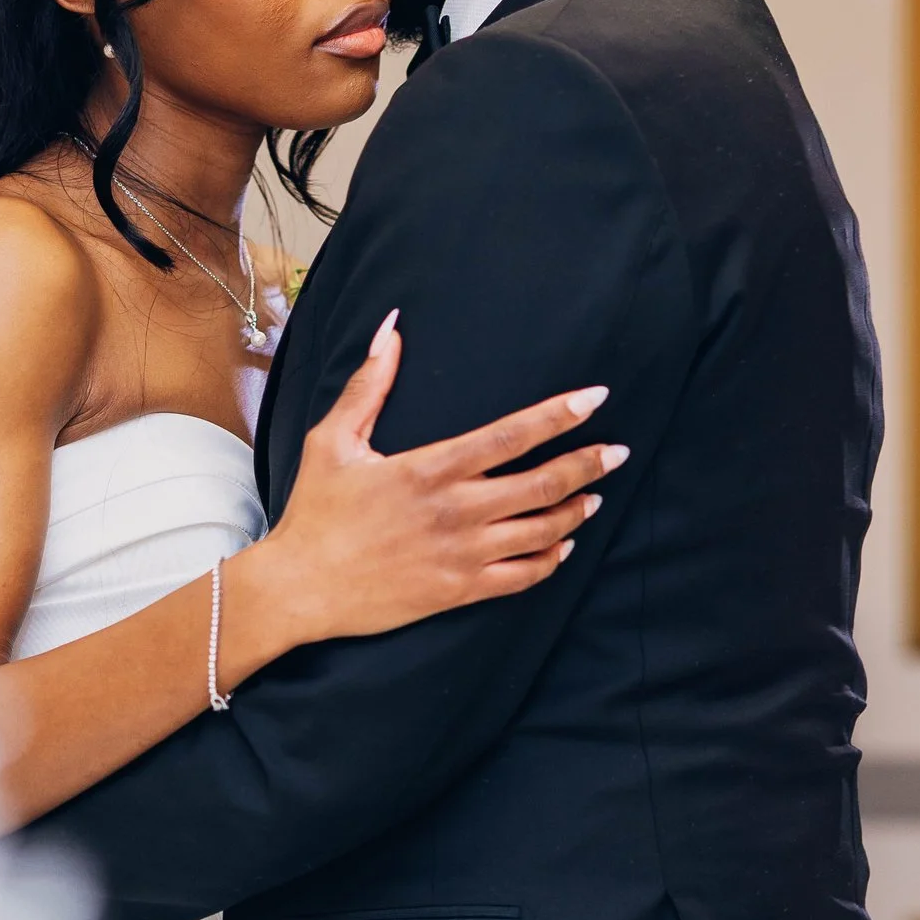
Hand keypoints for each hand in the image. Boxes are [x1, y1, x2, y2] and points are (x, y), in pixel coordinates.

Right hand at [249, 312, 620, 647]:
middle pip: (541, 484)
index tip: (595, 398)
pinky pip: (522, 577)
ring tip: (595, 495)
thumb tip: (392, 328)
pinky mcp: (459, 590)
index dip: (559, 415)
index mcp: (430, 468)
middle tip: (619, 452)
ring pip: (540, 532)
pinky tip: (562, 546)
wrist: (301, 588)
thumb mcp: (334, 440)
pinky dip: (550, 560)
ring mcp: (462, 555)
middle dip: (587, 464)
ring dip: (575, 511)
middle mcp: (455, 511)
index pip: (511, 435)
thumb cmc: (315, 512)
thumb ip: (369, 385)